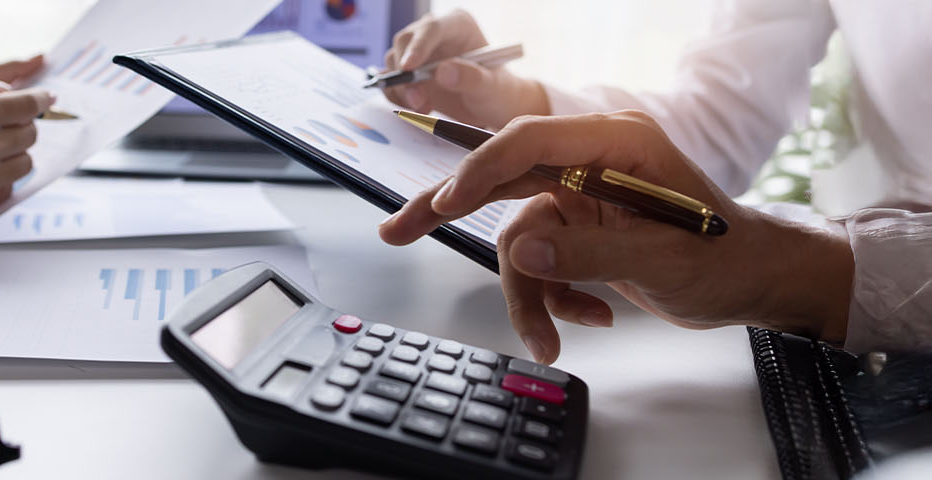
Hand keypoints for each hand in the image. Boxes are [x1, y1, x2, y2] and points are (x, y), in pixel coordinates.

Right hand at [378, 111, 852, 363]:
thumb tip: (520, 249)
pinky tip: (589, 316)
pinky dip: (553, 298)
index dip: (481, 171)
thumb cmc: (727, 258)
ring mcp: (580, 194)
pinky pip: (537, 261)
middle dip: (449, 209)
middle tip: (398, 230)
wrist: (752, 282)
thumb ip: (588, 252)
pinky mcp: (576, 227)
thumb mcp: (662, 258)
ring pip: (516, 237)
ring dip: (527, 294)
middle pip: (500, 177)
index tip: (444, 204)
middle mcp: (589, 161)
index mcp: (615, 143)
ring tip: (551, 337)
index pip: (528, 143)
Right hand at [381, 10, 548, 128]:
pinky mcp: (408, 73)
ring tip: (424, 107)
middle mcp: (433, 34)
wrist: (487, 106)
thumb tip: (443, 71)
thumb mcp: (491, 87)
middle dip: (405, 73)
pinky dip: (397, 96)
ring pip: (393, 63)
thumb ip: (472, 78)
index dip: (418, 46)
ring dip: (402, 88)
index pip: (432, 28)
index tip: (409, 68)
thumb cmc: (495, 91)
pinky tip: (417, 107)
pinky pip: (391, 81)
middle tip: (417, 99)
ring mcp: (418, 53)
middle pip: (405, 43)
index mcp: (457, 25)